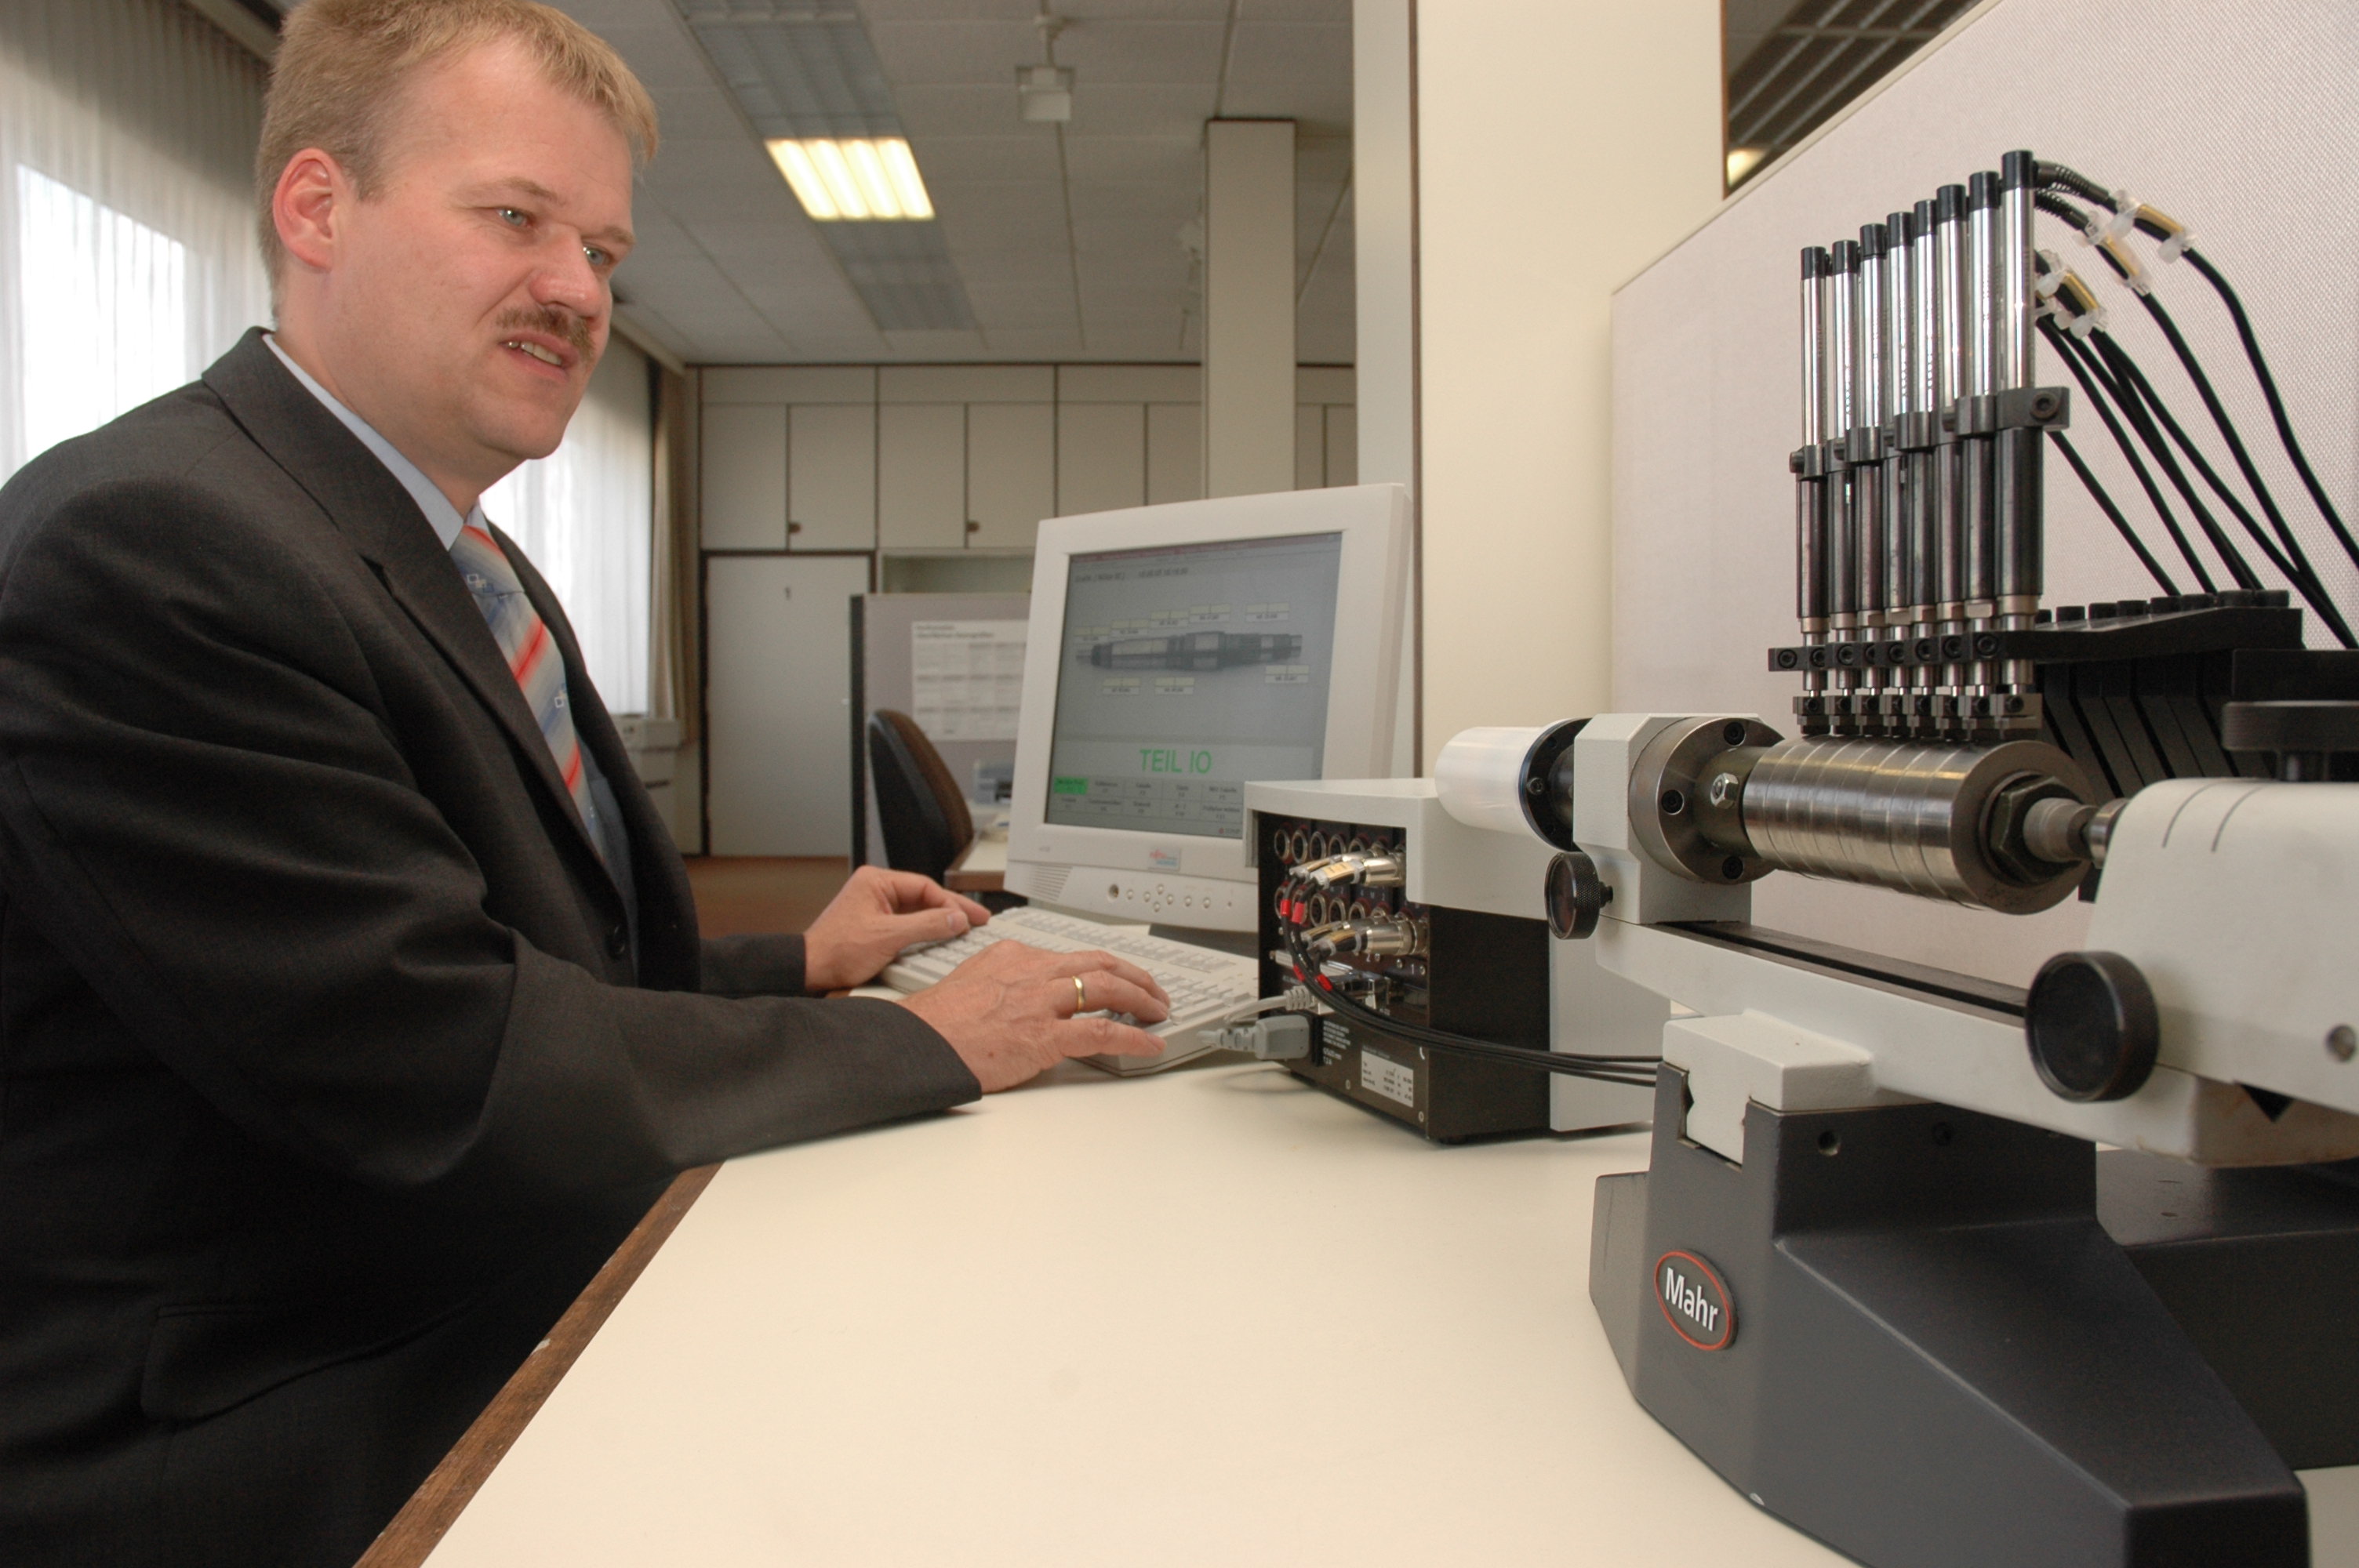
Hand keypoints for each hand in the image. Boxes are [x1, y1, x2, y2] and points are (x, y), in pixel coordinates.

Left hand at [802, 866, 991, 991]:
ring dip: (938, 921)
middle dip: (950, 910)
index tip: (969, 918)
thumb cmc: (836, 951)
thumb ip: (926, 925)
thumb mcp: (888, 937)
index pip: (924, 887)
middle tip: (978, 919)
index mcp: (875, 881)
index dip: (950, 903)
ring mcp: (874, 908)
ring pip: (917, 911)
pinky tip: (939, 939)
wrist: (810, 971)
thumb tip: (956, 918)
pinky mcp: (874, 926)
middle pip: (923, 897)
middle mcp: (875, 890)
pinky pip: (907, 924)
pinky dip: (924, 931)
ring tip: (963, 929)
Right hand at [894, 941, 1170, 1091]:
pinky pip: (1101, 1032)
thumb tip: (1023, 989)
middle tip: (1153, 992)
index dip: (1105, 967)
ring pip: (1106, 988)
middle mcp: (1032, 971)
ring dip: (1142, 1000)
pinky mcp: (1043, 1035)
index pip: (1072, 955)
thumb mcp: (972, 979)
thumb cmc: (936, 1022)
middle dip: (1135, 976)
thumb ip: (1004, 978)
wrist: (917, 1043)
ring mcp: (1039, 1002)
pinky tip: (1149, 1044)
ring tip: (1159, 1013)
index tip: (1120, 977)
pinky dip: (1132, 1037)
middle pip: (1099, 963)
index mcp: (1015, 955)